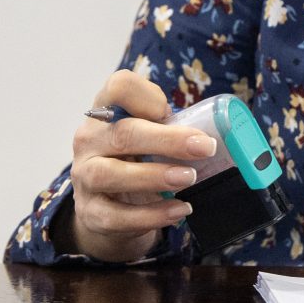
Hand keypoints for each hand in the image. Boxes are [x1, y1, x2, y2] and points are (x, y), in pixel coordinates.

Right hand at [58, 69, 217, 262]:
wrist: (106, 205)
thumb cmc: (136, 158)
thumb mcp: (149, 134)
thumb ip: (172, 126)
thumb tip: (219, 134)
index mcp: (106, 111)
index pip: (118, 87)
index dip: (145, 94)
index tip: (167, 110)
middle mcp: (89, 140)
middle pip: (123, 134)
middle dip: (168, 141)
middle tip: (204, 148)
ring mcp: (84, 177)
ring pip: (109, 174)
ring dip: (155, 176)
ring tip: (189, 178)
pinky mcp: (90, 213)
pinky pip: (116, 216)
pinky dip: (151, 215)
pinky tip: (179, 210)